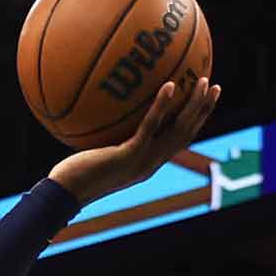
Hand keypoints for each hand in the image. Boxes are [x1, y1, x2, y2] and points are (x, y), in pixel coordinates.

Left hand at [48, 77, 222, 205]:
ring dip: (194, 105)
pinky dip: (162, 106)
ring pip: (177, 130)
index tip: (203, 100)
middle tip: (214, 85)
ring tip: (203, 80)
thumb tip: (100, 107)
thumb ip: (104, 134)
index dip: (193, 121)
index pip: (177, 141)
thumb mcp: (91, 151)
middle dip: (203, 110)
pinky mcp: (130, 156)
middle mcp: (150, 163)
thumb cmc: (70, 174)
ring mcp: (142, 161)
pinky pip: (150, 127)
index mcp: (146, 163)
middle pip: (186, 134)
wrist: (62, 195)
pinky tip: (169, 85)